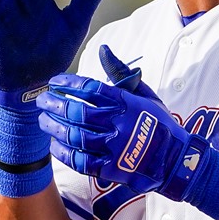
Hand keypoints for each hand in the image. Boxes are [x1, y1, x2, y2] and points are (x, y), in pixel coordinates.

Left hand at [36, 51, 209, 200]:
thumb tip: (103, 50)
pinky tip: (55, 144)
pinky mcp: (111, 169)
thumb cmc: (159, 123)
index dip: (68, 83)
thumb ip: (121, 73)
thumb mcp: (145, 94)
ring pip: (75, 136)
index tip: (54, 82)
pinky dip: (63, 152)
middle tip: (41, 100)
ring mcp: (114, 149)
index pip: (91, 89)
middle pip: (77, 112)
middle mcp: (119, 125)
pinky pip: (80, 160)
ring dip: (54, 127)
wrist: (176, 160)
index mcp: (127, 104)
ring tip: (43, 120)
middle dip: (54, 104)